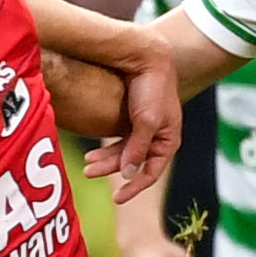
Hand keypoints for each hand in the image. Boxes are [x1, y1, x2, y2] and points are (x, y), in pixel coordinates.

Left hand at [102, 27, 184, 205]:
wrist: (148, 58)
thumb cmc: (152, 88)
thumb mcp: (146, 121)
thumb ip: (137, 149)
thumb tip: (128, 175)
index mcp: (168, 141)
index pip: (151, 173)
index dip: (134, 188)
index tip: (117, 198)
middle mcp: (158, 138)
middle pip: (134, 164)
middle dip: (111, 169)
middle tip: (88, 171)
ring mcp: (146, 129)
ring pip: (124, 152)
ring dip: (106, 159)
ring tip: (87, 163)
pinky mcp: (134, 119)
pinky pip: (120, 140)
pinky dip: (108, 146)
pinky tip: (93, 150)